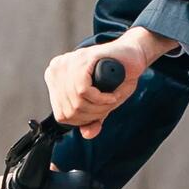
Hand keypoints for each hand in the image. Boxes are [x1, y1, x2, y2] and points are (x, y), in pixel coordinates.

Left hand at [43, 27, 173, 139]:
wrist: (133, 54)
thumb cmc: (116, 78)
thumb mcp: (102, 104)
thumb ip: (92, 119)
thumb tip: (86, 134)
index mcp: (55, 79)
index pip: (62, 115)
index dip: (84, 120)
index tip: (100, 112)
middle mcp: (56, 70)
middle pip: (70, 111)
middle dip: (94, 114)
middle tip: (109, 104)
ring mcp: (67, 63)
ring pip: (77, 103)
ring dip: (100, 107)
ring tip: (112, 98)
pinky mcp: (81, 60)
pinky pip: (84, 92)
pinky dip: (102, 99)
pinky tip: (112, 95)